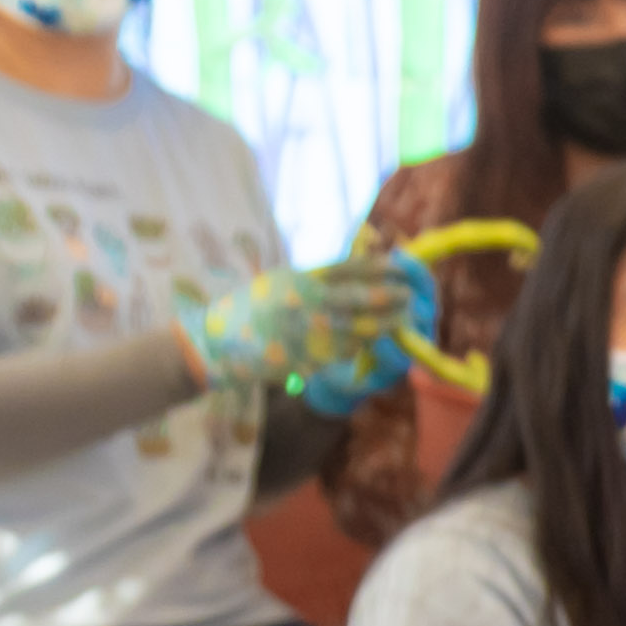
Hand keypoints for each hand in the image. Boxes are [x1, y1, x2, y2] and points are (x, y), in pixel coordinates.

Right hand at [183, 255, 428, 407]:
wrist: (216, 344)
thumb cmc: (250, 311)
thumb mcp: (278, 283)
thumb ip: (314, 280)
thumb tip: (358, 274)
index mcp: (298, 278)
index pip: (348, 268)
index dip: (378, 268)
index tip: (398, 268)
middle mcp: (304, 302)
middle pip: (361, 298)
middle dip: (390, 297)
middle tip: (408, 297)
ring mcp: (307, 332)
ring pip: (360, 328)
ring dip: (383, 324)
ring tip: (399, 319)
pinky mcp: (307, 358)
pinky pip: (345, 352)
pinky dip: (361, 346)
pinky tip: (369, 341)